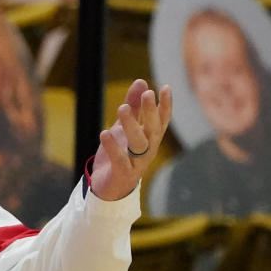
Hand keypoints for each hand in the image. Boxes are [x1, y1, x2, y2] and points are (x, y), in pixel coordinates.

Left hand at [90, 79, 172, 201]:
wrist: (108, 189)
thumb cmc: (119, 155)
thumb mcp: (124, 127)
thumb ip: (133, 106)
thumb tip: (141, 81)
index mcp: (150, 139)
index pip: (162, 121)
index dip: (165, 105)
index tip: (165, 88)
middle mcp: (148, 150)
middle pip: (153, 129)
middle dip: (151, 111)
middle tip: (148, 93)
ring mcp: (137, 164)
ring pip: (138, 143)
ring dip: (131, 125)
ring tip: (122, 108)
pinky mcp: (122, 174)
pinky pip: (120, 160)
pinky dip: (113, 147)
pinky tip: (104, 133)